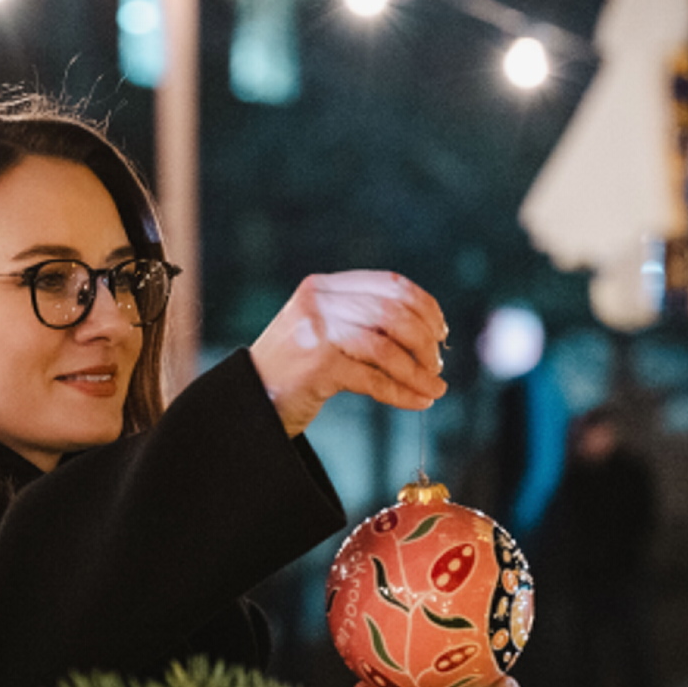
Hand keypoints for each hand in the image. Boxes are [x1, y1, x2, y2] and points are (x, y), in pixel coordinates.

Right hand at [249, 270, 448, 436]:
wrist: (247, 402)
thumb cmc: (291, 372)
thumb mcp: (321, 331)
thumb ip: (359, 319)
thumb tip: (427, 332)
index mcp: (324, 287)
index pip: (391, 284)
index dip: (426, 307)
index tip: (441, 332)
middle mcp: (319, 303)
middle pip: (395, 314)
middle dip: (426, 343)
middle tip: (436, 367)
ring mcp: (316, 333)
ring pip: (388, 347)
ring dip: (419, 372)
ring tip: (433, 389)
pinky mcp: (317, 366)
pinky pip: (374, 379)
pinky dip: (402, 393)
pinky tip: (417, 401)